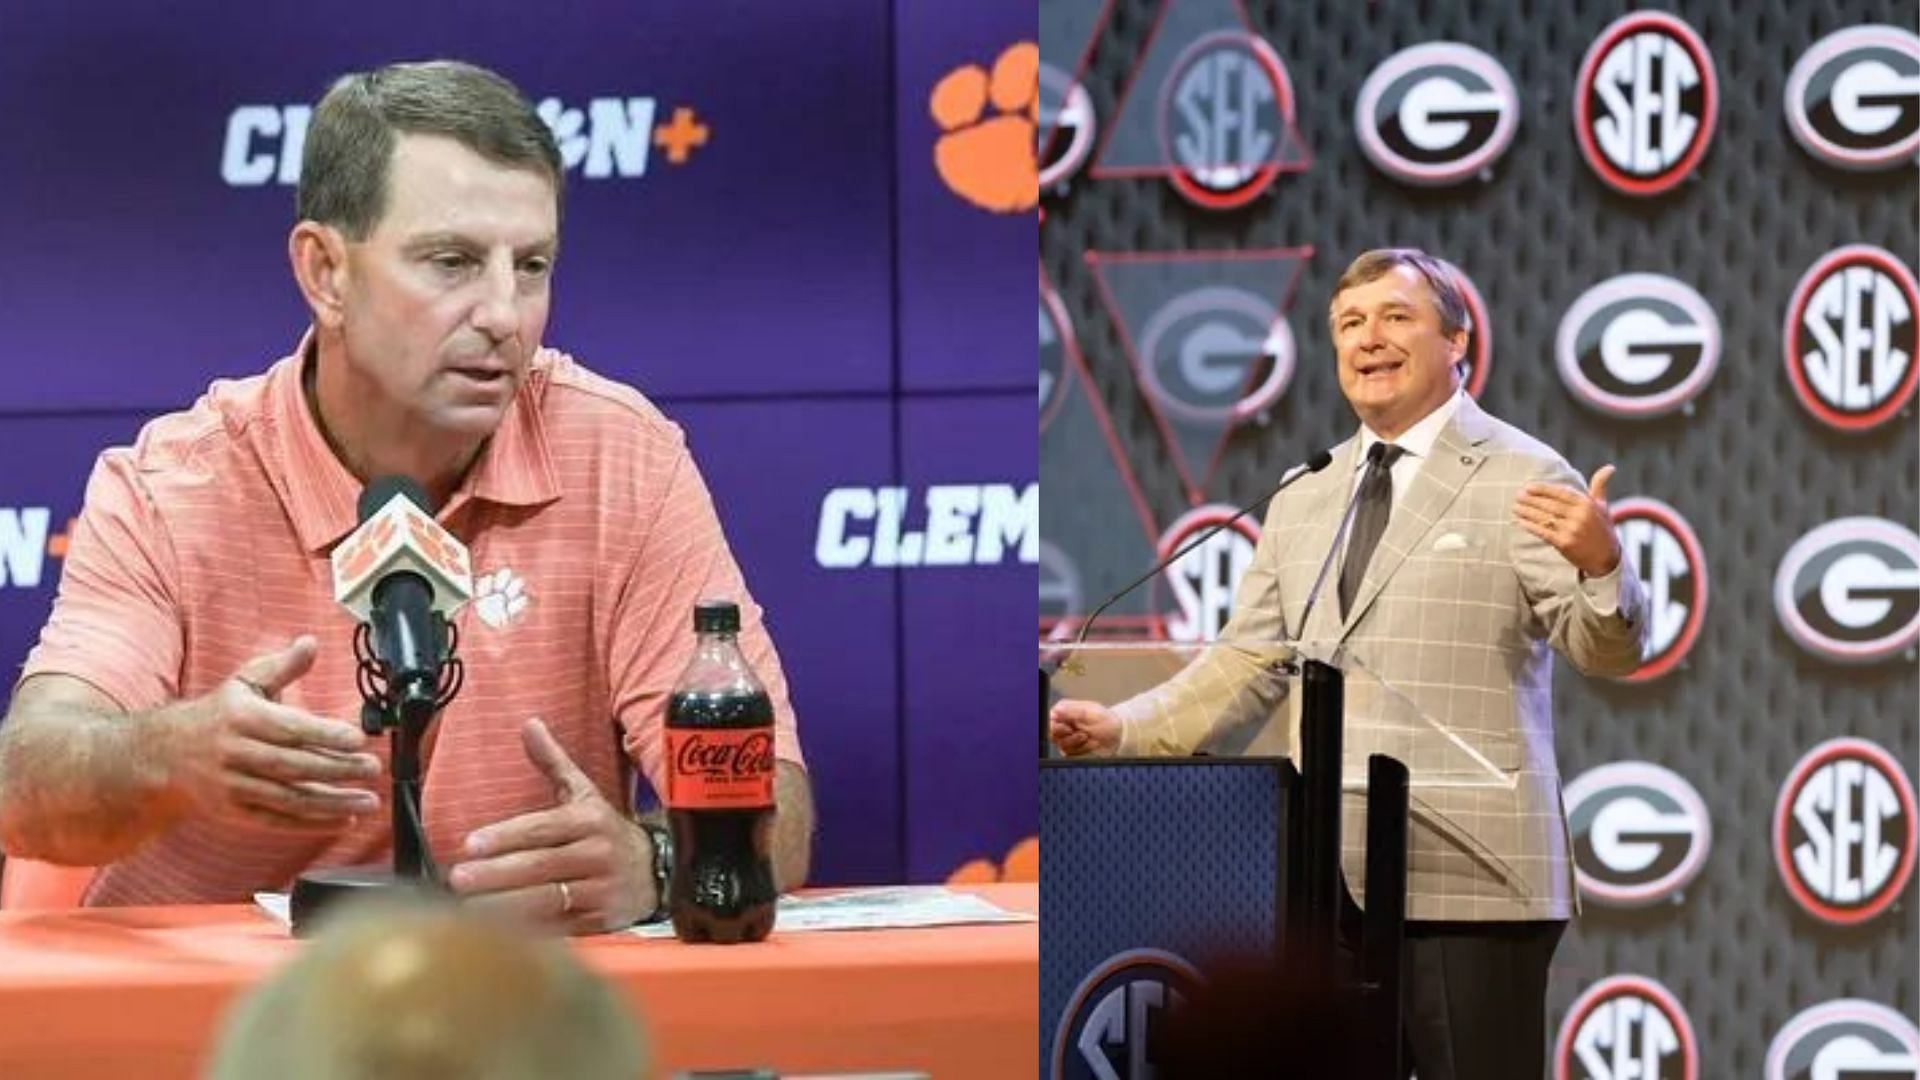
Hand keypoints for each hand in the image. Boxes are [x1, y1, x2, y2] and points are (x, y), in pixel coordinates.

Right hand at [156, 635, 381, 831]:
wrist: (164, 754)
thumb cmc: (217, 714)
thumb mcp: (245, 682)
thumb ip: (282, 666)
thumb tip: (310, 643)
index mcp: (242, 717)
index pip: (289, 728)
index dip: (325, 734)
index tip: (358, 739)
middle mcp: (235, 753)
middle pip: (293, 765)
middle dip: (337, 769)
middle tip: (372, 768)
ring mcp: (234, 786)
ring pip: (289, 798)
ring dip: (332, 803)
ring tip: (368, 802)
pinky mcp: (234, 812)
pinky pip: (278, 820)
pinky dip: (312, 823)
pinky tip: (343, 820)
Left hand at [449, 718, 651, 933]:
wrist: (659, 872)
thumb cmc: (606, 832)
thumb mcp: (584, 794)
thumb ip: (552, 761)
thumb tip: (529, 724)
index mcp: (589, 821)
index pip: (542, 828)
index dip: (506, 836)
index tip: (471, 844)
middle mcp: (597, 855)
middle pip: (541, 866)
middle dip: (496, 873)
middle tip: (458, 878)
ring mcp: (599, 891)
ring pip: (548, 899)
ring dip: (505, 905)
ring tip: (468, 908)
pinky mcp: (599, 922)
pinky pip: (559, 928)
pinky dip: (529, 931)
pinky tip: (499, 933)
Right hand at [1049, 699, 1120, 756]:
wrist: (1119, 736)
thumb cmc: (1107, 721)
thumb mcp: (1091, 714)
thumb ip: (1072, 712)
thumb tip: (1056, 709)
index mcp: (1066, 710)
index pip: (1050, 719)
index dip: (1056, 727)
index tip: (1068, 729)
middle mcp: (1064, 722)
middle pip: (1052, 734)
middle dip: (1069, 737)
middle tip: (1083, 734)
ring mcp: (1067, 735)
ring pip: (1061, 745)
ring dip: (1077, 744)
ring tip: (1089, 738)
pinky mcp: (1072, 747)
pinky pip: (1069, 753)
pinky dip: (1081, 750)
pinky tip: (1091, 744)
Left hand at [1512, 464, 1621, 577]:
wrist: (1607, 558)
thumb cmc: (1602, 529)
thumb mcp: (1603, 506)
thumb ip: (1599, 486)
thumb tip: (1610, 467)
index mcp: (1587, 504)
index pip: (1561, 493)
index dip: (1543, 489)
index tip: (1528, 486)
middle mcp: (1580, 516)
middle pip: (1550, 505)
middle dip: (1531, 500)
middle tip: (1517, 496)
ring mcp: (1572, 530)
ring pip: (1545, 518)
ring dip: (1527, 512)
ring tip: (1515, 507)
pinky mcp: (1565, 543)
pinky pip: (1544, 532)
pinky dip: (1531, 526)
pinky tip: (1520, 522)